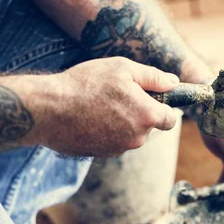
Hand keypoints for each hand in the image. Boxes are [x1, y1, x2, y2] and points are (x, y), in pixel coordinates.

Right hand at [28, 57, 179, 156]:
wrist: (49, 110)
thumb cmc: (86, 84)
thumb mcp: (123, 69)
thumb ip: (153, 77)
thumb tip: (174, 83)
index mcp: (147, 116)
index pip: (169, 119)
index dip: (162, 107)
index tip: (151, 98)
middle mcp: (137, 138)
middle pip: (147, 127)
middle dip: (138, 113)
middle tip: (116, 95)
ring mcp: (118, 149)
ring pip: (129, 135)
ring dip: (121, 122)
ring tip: (97, 105)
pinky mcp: (101, 155)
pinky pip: (111, 142)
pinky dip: (104, 131)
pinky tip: (88, 117)